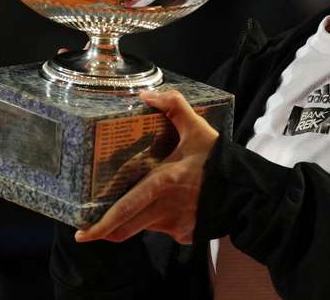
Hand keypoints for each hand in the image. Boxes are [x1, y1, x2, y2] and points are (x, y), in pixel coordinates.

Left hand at [74, 89, 218, 244]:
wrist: (248, 191)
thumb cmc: (220, 160)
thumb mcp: (198, 128)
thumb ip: (173, 106)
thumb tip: (147, 95)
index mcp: (160, 183)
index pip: (123, 211)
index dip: (99, 227)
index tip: (81, 235)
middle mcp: (163, 210)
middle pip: (125, 230)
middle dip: (106, 232)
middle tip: (94, 228)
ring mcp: (175, 226)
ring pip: (145, 227)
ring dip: (138, 218)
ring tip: (141, 203)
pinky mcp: (186, 235)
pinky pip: (167, 229)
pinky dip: (163, 220)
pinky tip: (175, 205)